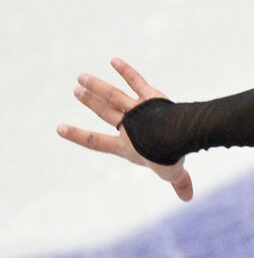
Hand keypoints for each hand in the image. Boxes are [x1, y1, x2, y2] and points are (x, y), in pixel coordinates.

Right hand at [57, 57, 194, 201]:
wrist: (174, 139)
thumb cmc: (169, 158)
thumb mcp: (173, 173)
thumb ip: (180, 183)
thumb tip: (188, 198)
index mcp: (126, 146)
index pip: (96, 141)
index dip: (78, 135)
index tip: (60, 128)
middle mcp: (127, 126)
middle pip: (104, 111)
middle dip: (90, 100)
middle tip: (76, 89)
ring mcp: (136, 110)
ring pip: (112, 95)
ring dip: (97, 85)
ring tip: (82, 76)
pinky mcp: (150, 97)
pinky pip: (136, 81)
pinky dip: (126, 71)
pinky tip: (114, 60)